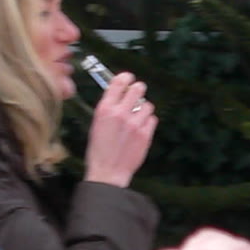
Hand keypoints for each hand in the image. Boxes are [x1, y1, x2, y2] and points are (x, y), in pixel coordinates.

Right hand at [84, 72, 157, 187]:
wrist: (108, 172)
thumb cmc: (99, 150)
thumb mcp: (97, 124)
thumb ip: (108, 108)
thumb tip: (119, 94)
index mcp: (105, 109)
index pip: (119, 82)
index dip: (126, 77)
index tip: (128, 77)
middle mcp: (121, 114)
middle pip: (138, 88)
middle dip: (138, 89)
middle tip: (137, 94)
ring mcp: (135, 124)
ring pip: (148, 105)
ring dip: (143, 109)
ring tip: (137, 118)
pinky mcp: (145, 135)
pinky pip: (152, 119)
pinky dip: (148, 122)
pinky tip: (141, 128)